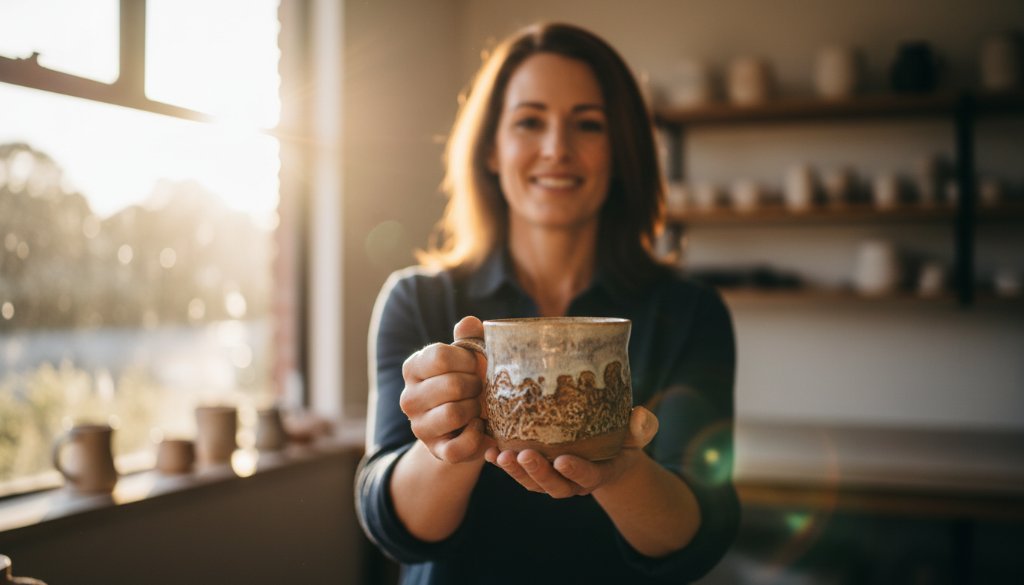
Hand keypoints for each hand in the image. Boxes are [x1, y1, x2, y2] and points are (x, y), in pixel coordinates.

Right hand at [400, 316, 493, 462]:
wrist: (472, 422)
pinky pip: (458, 446)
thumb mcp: (470, 357)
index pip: (439, 356)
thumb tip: (468, 323)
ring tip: (477, 407)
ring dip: (475, 409)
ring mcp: (419, 426)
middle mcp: (409, 398)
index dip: (467, 360)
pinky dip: (476, 436)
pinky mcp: (436, 451)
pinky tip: (478, 427)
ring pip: (454, 414)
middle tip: (479, 388)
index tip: (474, 365)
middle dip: (475, 386)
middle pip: (451, 385)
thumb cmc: (470, 381)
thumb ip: (469, 338)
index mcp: (413, 368)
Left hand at [484, 406, 658, 497]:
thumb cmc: (622, 439)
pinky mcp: (536, 472)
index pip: (589, 477)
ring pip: (532, 483)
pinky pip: (517, 472)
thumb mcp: (635, 435)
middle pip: (554, 486)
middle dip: (538, 473)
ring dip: (514, 472)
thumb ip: (640, 428)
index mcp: (600, 473)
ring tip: (499, 456)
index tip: (563, 460)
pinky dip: (501, 465)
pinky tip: (486, 451)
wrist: (607, 454)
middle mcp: (574, 482)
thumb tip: (642, 417)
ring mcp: (553, 479)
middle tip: (524, 455)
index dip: (576, 472)